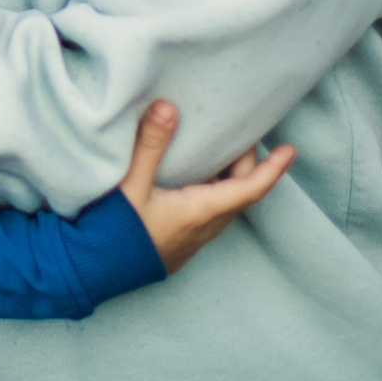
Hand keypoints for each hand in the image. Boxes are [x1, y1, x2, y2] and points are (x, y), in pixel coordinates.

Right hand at [117, 102, 295, 272]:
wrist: (90, 273)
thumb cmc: (112, 231)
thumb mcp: (129, 184)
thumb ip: (150, 145)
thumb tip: (169, 107)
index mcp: (200, 211)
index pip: (249, 188)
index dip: (272, 169)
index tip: (291, 150)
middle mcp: (202, 229)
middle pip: (238, 194)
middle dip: (248, 165)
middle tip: (242, 135)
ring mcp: (190, 241)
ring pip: (223, 207)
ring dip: (230, 181)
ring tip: (222, 153)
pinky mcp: (177, 245)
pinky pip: (208, 216)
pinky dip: (213, 192)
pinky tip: (194, 180)